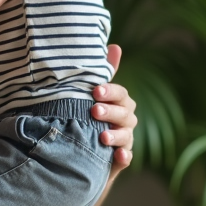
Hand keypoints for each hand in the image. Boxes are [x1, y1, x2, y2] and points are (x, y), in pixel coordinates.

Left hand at [92, 45, 136, 174]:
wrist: (78, 148)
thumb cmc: (87, 115)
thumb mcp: (91, 94)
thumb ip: (103, 74)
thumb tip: (115, 46)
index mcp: (119, 103)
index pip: (120, 94)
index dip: (110, 92)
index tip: (95, 91)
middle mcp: (124, 120)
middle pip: (125, 114)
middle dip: (111, 112)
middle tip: (94, 111)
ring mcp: (124, 140)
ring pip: (126, 136)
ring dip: (116, 135)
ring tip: (102, 136)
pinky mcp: (120, 159)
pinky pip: (127, 158)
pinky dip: (124, 157)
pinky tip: (118, 155)